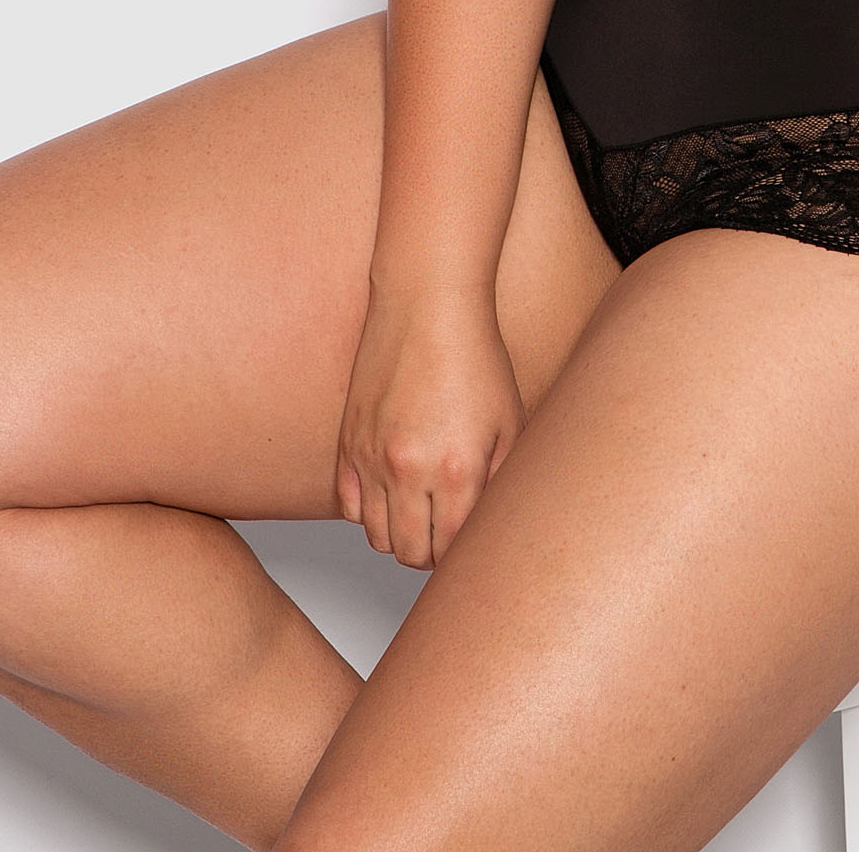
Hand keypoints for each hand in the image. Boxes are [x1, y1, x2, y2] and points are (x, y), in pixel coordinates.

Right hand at [335, 280, 526, 567]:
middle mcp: (409, 469)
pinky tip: (392, 491)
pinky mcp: (348, 442)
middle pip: (410, 553)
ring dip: (400, 534)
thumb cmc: (474, 357)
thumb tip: (492, 526)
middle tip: (447, 532)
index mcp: (456, 469)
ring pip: (377, 536)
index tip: (470, 543)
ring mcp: (371, 457)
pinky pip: (348, 506)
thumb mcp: (510, 423)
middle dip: (431, 552)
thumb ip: (501, 483)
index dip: (462, 553)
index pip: (451, 549)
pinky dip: (369, 511)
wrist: (428, 305)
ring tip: (422, 512)